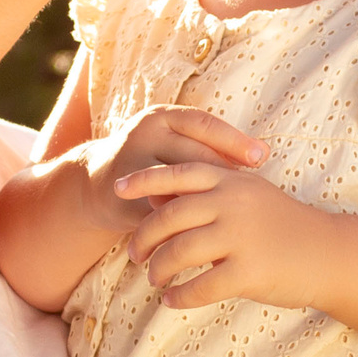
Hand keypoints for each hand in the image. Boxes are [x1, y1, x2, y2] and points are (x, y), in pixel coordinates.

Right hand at [82, 106, 266, 232]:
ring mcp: (130, 166)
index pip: (204, 124)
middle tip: (251, 194)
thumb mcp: (175, 144)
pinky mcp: (122, 198)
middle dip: (224, 175)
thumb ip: (209, 148)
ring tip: (235, 218)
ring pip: (175, 187)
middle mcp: (143, 135)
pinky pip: (158, 215)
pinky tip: (207, 238)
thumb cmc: (155, 163)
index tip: (261, 158)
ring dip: (203, 205)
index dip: (233, 140)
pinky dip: (182, 227)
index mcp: (163, 117)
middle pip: (191, 155)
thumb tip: (262, 156)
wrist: (95, 185)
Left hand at [115, 162, 331, 309]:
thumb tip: (156, 198)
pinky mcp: (248, 272)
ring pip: (179, 253)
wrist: (329, 254)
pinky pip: (200, 287)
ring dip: (158, 269)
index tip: (117, 189)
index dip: (143, 181)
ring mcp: (241, 237)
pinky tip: (172, 300)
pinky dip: (180, 297)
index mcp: (230, 181)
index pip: (177, 175)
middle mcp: (233, 204)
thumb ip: (209, 192)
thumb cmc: (282, 225)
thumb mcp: (248, 194)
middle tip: (134, 254)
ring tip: (154, 279)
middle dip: (144, 237)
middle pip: (168, 217)